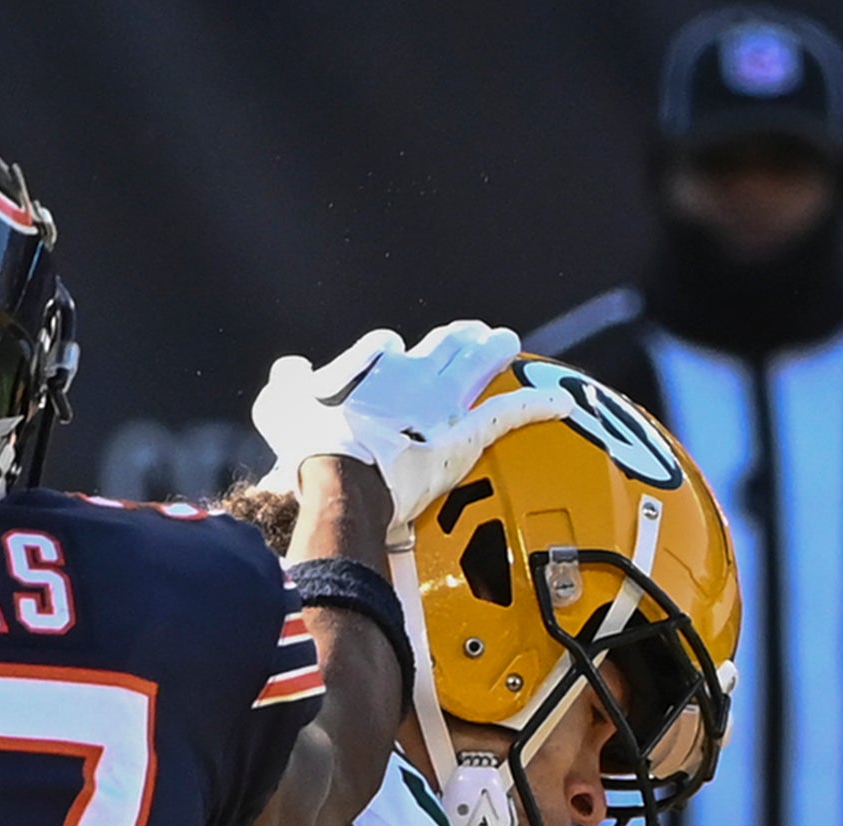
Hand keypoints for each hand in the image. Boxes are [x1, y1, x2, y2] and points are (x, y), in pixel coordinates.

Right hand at [250, 322, 573, 531]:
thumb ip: (285, 384)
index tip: (386, 357)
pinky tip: (565, 402)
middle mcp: (411, 373)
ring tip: (505, 340)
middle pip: (440, 346)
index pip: (384, 347)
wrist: (339, 477)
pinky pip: (509, 415)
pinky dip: (539, 407)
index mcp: (370, 365)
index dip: (386, 353)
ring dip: (492, 350)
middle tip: (469, 331)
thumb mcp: (277, 407)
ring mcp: (441, 403)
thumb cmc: (304, 444)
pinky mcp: (464, 436)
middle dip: (456, 337)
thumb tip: (289, 371)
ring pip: (476, 365)